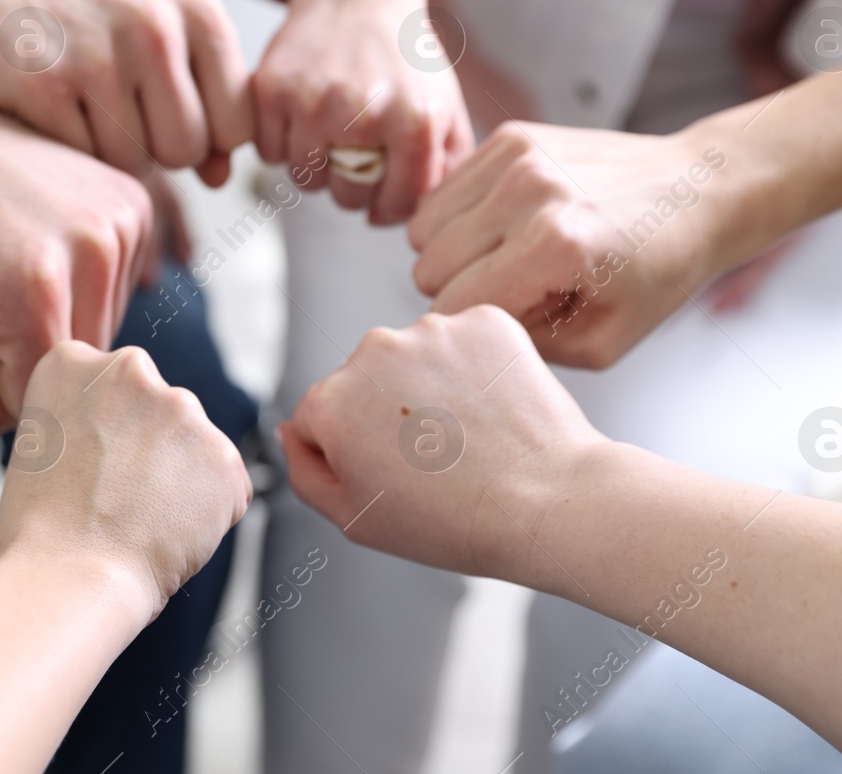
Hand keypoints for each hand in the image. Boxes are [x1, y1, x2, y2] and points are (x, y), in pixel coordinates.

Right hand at [0, 0, 253, 187]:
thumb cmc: (88, 27)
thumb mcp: (159, 47)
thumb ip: (204, 109)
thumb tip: (220, 177)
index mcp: (199, 12)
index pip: (239, 124)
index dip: (206, 138)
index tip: (170, 115)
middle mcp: (156, 27)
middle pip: (188, 149)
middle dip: (157, 150)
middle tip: (118, 110)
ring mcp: (100, 55)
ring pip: (137, 163)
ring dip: (111, 153)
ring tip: (84, 105)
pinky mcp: (46, 86)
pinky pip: (86, 162)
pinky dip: (72, 151)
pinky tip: (54, 111)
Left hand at [0, 94, 153, 452]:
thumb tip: (29, 438)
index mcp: (39, 295)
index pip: (42, 401)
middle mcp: (98, 252)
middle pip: (79, 367)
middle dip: (24, 353)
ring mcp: (126, 219)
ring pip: (103, 326)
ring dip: (54, 318)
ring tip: (1, 267)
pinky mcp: (136, 201)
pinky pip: (117, 283)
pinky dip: (78, 282)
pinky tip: (32, 247)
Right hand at [0, 341, 252, 617]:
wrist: (70, 576)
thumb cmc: (40, 529)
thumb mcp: (37, 443)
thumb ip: (83, 418)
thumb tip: (118, 434)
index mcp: (75, 364)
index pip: (109, 385)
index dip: (103, 433)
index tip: (89, 462)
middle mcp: (132, 371)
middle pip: (156, 408)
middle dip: (148, 447)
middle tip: (117, 495)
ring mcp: (183, 410)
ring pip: (193, 445)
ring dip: (180, 477)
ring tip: (142, 520)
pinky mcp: (222, 454)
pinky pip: (226, 485)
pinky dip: (211, 511)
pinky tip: (171, 532)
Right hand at [254, 0, 472, 222]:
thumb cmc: (403, 55)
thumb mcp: (446, 103)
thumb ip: (451, 164)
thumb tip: (431, 216)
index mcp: (415, 121)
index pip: (398, 204)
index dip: (391, 206)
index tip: (385, 192)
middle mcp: (364, 114)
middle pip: (347, 197)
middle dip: (353, 185)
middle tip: (355, 154)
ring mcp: (313, 102)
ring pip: (305, 179)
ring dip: (316, 165)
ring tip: (330, 131)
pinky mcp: (273, 89)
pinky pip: (270, 153)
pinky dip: (282, 143)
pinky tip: (301, 117)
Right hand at [278, 306, 603, 579]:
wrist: (547, 501)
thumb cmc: (456, 521)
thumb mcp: (356, 520)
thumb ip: (305, 471)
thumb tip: (294, 432)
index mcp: (332, 401)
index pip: (319, 415)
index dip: (351, 450)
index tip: (390, 471)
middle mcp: (373, 351)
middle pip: (366, 378)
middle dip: (387, 409)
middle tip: (431, 457)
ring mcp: (431, 330)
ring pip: (416, 354)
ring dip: (432, 383)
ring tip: (468, 434)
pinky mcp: (483, 319)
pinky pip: (466, 339)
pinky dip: (476, 366)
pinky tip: (492, 408)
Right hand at [407, 121, 733, 367]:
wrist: (697, 191)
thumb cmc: (657, 270)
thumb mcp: (601, 342)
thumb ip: (524, 347)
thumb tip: (464, 332)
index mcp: (557, 246)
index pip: (454, 305)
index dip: (471, 328)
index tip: (506, 325)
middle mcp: (529, 192)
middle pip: (428, 267)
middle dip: (458, 290)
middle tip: (510, 292)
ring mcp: (517, 157)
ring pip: (423, 229)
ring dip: (452, 253)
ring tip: (504, 258)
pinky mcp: (511, 136)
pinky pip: (443, 193)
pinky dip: (460, 217)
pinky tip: (504, 226)